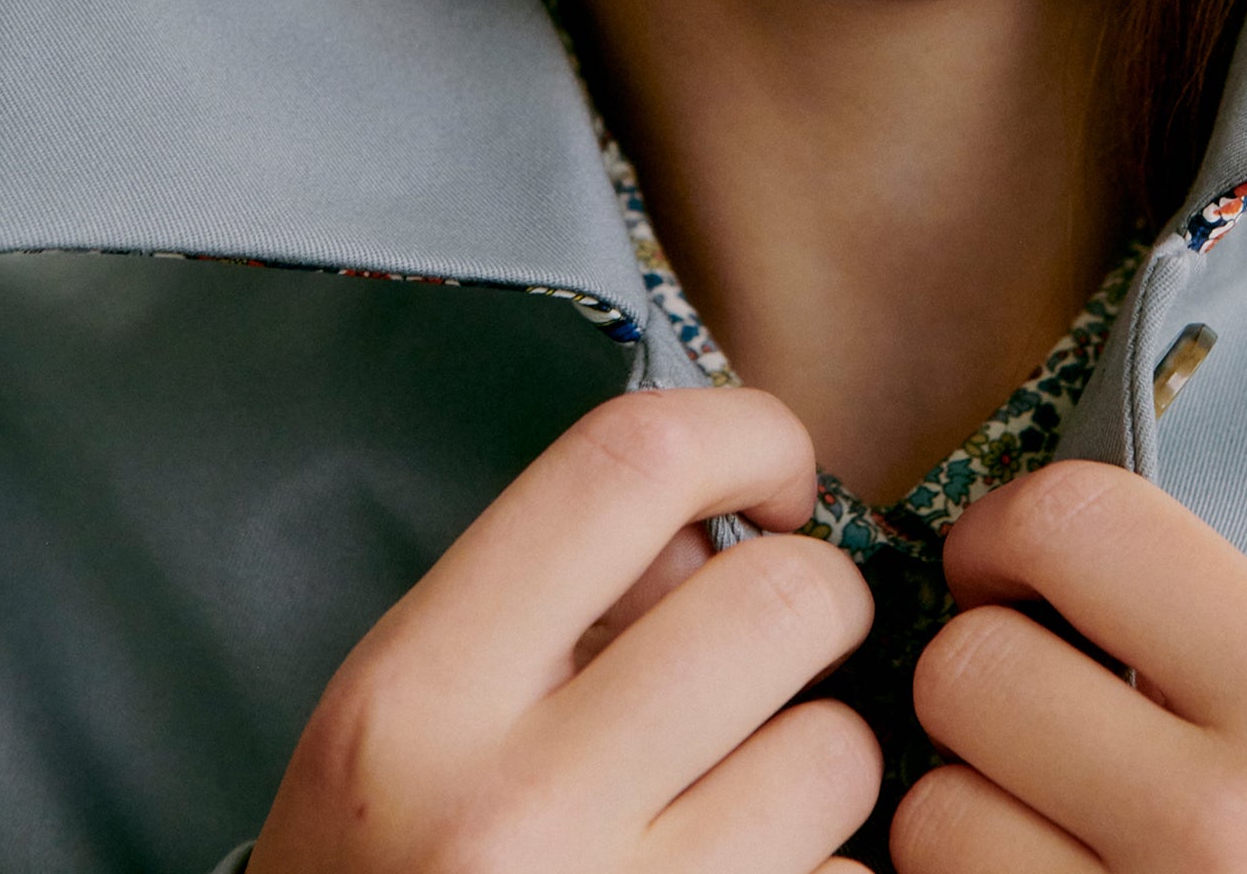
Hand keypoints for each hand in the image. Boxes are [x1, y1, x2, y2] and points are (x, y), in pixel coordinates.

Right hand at [249, 385, 880, 871]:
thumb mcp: (406, 727)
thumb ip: (545, 605)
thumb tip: (725, 520)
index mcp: (415, 698)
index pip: (627, 463)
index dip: (744, 434)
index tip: (772, 479)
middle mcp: (509, 812)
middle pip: (780, 599)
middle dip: (812, 607)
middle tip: (776, 654)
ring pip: (840, 751)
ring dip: (820, 762)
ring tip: (739, 801)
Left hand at [893, 461, 1246, 871]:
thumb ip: (1211, 634)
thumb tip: (1018, 556)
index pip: (1077, 523)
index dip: (1005, 534)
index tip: (1004, 573)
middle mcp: (1230, 824)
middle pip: (970, 670)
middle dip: (982, 689)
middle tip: (1034, 726)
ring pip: (931, 818)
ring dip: (968, 821)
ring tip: (1050, 836)